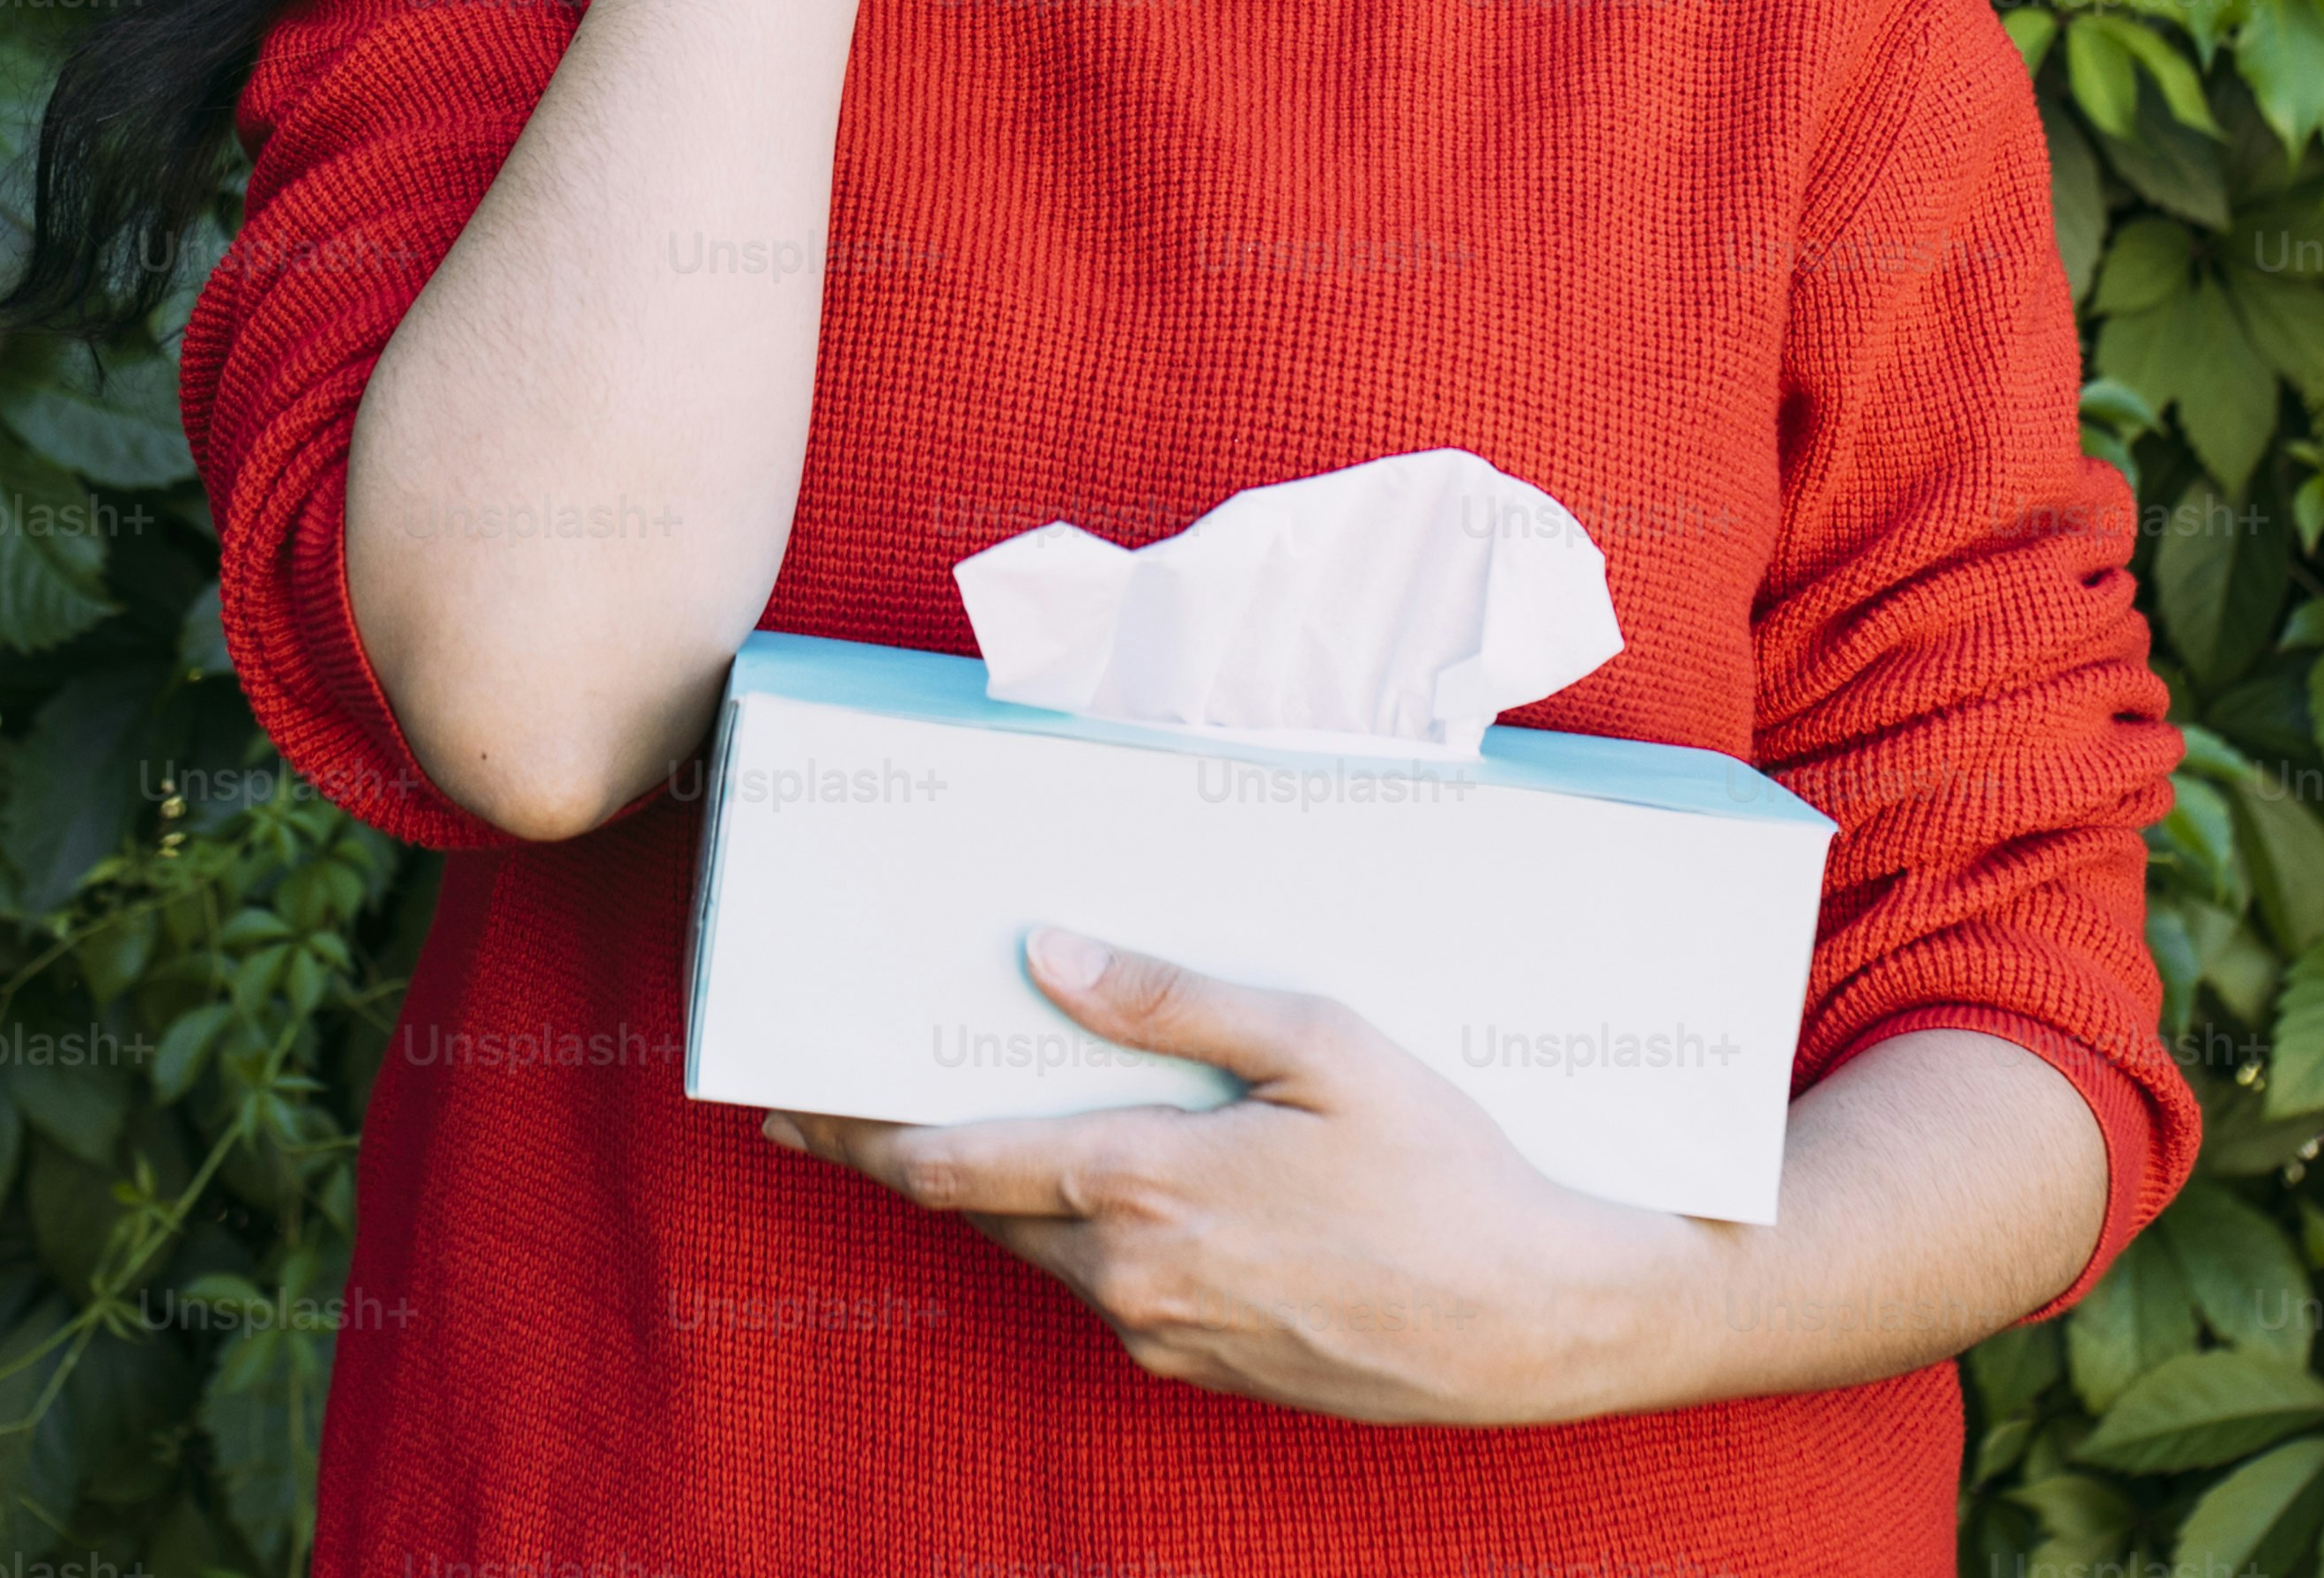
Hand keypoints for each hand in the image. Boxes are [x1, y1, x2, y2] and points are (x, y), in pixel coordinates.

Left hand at [763, 925, 1705, 1426]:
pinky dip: (1086, 1236)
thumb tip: (1044, 954)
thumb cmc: (1445, 1167)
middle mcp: (1130, 1275)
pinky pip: (1115, 1291)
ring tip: (986, 1124)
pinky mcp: (1210, 1370)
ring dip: (1007, 1195)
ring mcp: (1167, 1335)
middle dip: (910, 1155)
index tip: (783, 1103)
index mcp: (1141, 1185)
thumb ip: (1172, 1000)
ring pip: (1046, 1252)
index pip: (947, 1161)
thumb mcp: (1322, 1046)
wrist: (1541, 1319)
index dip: (853, 1132)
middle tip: (852, 1101)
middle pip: (977, 1211)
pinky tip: (1121, 1190)